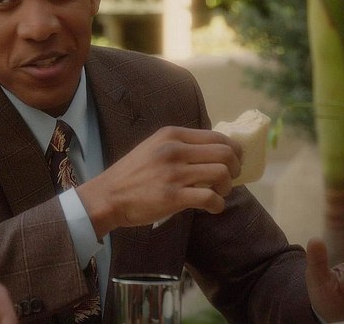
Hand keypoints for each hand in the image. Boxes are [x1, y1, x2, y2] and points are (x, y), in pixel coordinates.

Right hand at [76, 126, 241, 237]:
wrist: (108, 196)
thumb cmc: (131, 174)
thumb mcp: (153, 148)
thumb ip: (179, 146)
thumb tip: (213, 153)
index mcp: (171, 135)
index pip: (217, 137)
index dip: (233, 150)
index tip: (233, 161)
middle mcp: (174, 150)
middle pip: (225, 153)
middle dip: (235, 167)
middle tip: (230, 179)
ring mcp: (174, 173)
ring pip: (222, 173)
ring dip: (228, 186)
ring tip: (219, 192)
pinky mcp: (173, 197)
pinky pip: (211, 198)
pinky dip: (218, 204)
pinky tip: (213, 207)